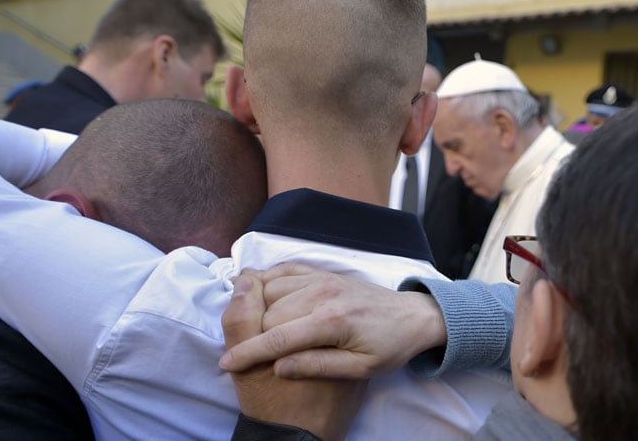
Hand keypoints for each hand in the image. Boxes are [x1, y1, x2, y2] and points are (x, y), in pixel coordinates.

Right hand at [219, 263, 446, 378]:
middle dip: (252, 334)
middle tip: (239, 352)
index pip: (279, 338)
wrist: (411, 316)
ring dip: (254, 308)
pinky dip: (264, 278)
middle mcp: (323, 293)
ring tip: (243, 327)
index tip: (227, 364)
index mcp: (332, 321)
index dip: (249, 353)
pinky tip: (251, 289)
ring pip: (271, 288)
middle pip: (269, 313)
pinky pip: (284, 269)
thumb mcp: (360, 368)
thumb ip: (319, 366)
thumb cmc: (388, 347)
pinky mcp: (322, 272)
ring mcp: (322, 278)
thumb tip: (279, 367)